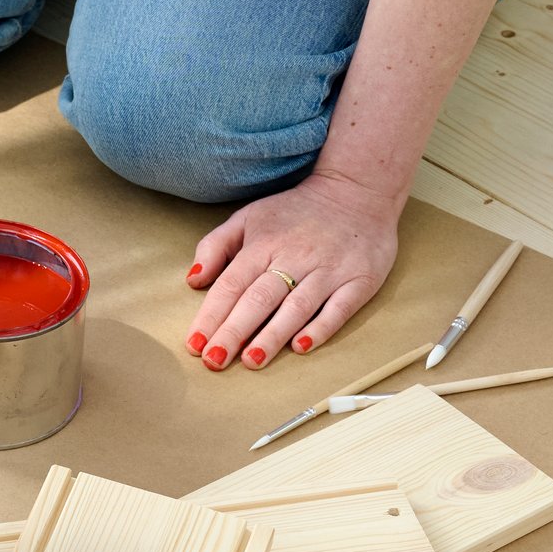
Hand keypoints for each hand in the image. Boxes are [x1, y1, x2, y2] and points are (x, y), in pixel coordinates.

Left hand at [183, 173, 400, 369]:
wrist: (357, 191)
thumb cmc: (294, 212)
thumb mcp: (248, 217)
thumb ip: (215, 246)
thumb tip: (192, 281)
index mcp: (264, 244)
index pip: (231, 285)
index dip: (211, 315)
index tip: (195, 344)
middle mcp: (295, 257)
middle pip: (259, 299)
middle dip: (234, 332)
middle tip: (214, 360)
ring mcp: (329, 270)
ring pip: (297, 307)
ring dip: (273, 335)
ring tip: (251, 360)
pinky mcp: (360, 280)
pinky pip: (340, 308)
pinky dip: (320, 328)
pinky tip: (301, 348)